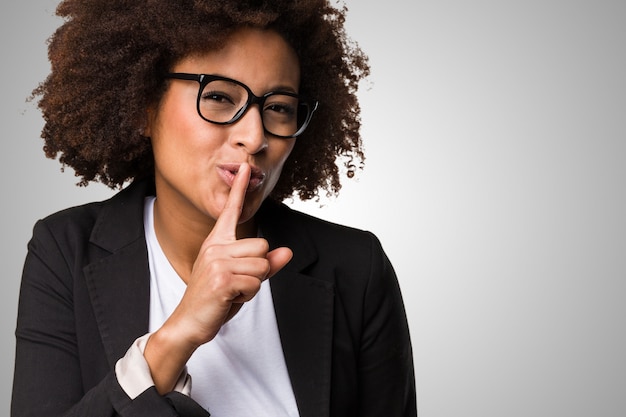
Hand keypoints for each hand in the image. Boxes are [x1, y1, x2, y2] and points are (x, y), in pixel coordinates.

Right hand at [176, 162, 292, 345]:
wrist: (190, 322)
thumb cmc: (216, 299)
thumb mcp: (242, 278)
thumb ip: (265, 264)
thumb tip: (287, 252)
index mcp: (217, 242)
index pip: (230, 211)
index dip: (239, 188)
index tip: (245, 166)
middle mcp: (215, 247)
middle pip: (263, 246)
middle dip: (259, 269)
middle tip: (237, 282)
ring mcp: (217, 262)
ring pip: (262, 265)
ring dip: (254, 284)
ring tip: (232, 290)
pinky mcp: (222, 279)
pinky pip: (255, 283)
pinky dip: (248, 295)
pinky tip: (230, 298)